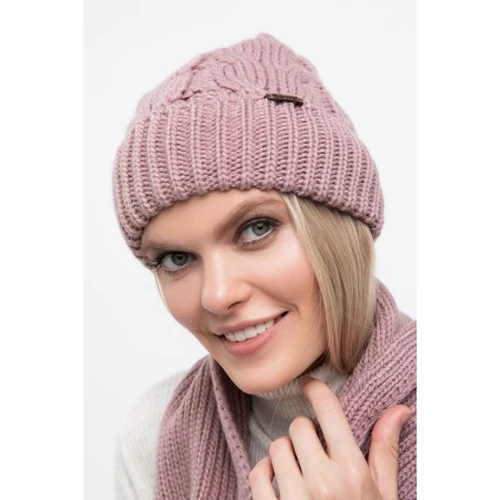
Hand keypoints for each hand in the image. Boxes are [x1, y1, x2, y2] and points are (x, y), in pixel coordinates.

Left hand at [249, 377, 411, 499]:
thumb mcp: (383, 494)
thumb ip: (385, 449)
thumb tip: (399, 409)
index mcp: (353, 473)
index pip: (328, 411)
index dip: (316, 390)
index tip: (309, 384)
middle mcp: (324, 483)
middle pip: (299, 426)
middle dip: (306, 433)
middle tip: (315, 450)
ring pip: (277, 447)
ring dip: (286, 454)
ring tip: (300, 471)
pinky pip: (258, 473)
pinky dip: (265, 473)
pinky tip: (280, 482)